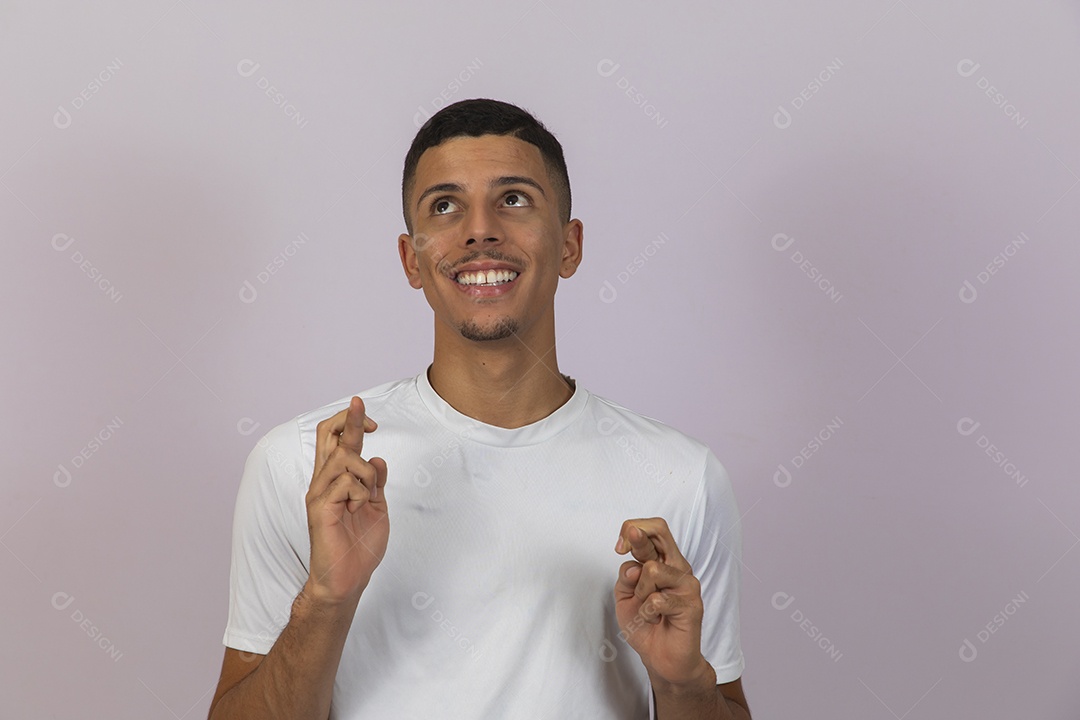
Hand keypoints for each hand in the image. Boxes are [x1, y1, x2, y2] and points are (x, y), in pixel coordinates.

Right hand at [304, 397, 388, 605]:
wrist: (348, 579)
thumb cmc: (360, 546)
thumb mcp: (376, 507)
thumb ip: (376, 483)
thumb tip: (377, 457)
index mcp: (336, 480)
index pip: (337, 441)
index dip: (351, 424)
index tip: (372, 422)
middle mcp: (323, 482)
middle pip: (328, 436)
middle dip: (347, 417)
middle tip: (360, 404)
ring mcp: (319, 493)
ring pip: (345, 457)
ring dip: (366, 473)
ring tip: (363, 499)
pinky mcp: (319, 507)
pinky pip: (346, 482)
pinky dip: (360, 493)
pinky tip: (354, 511)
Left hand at [613, 518, 711, 688]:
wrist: (661, 658)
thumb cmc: (645, 624)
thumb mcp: (624, 596)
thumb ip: (626, 577)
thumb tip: (633, 565)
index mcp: (663, 560)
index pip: (654, 528)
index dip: (631, 529)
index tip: (619, 548)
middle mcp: (677, 566)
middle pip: (660, 530)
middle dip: (636, 538)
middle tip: (621, 550)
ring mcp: (687, 584)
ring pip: (653, 569)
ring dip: (640, 591)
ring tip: (646, 607)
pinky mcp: (691, 605)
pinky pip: (657, 600)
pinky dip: (646, 613)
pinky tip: (654, 620)